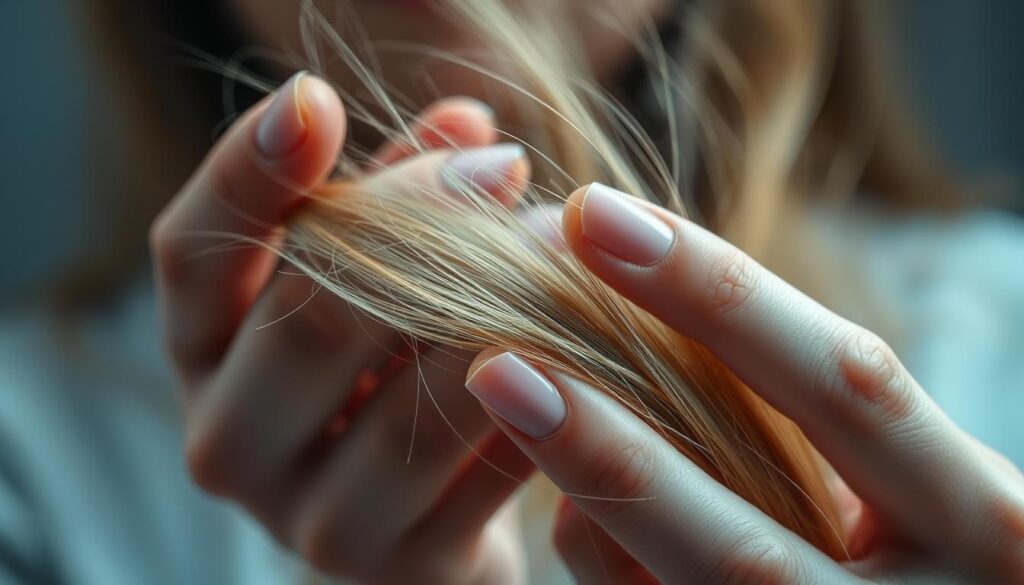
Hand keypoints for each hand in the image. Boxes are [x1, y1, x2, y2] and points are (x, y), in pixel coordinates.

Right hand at [151, 73, 535, 583]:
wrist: (426, 528)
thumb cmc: (391, 377)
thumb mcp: (370, 284)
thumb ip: (395, 203)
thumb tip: (465, 125)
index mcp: (203, 358)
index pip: (192, 253)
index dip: (246, 171)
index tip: (314, 99)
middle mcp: (230, 445)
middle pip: (307, 320)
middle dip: (416, 226)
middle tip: (502, 165)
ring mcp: (313, 522)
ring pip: (414, 399)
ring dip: (503, 308)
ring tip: (565, 244)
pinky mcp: (404, 570)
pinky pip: (493, 463)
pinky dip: (553, 390)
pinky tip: (592, 335)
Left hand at [464, 183, 1023, 583]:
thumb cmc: (923, 538)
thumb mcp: (911, 473)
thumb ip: (810, 414)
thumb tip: (645, 319)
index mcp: (984, 523)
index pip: (844, 387)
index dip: (718, 299)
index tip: (594, 217)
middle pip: (741, 548)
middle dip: (612, 452)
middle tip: (499, 361)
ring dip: (586, 519)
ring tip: (513, 408)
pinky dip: (605, 563)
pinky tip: (584, 514)